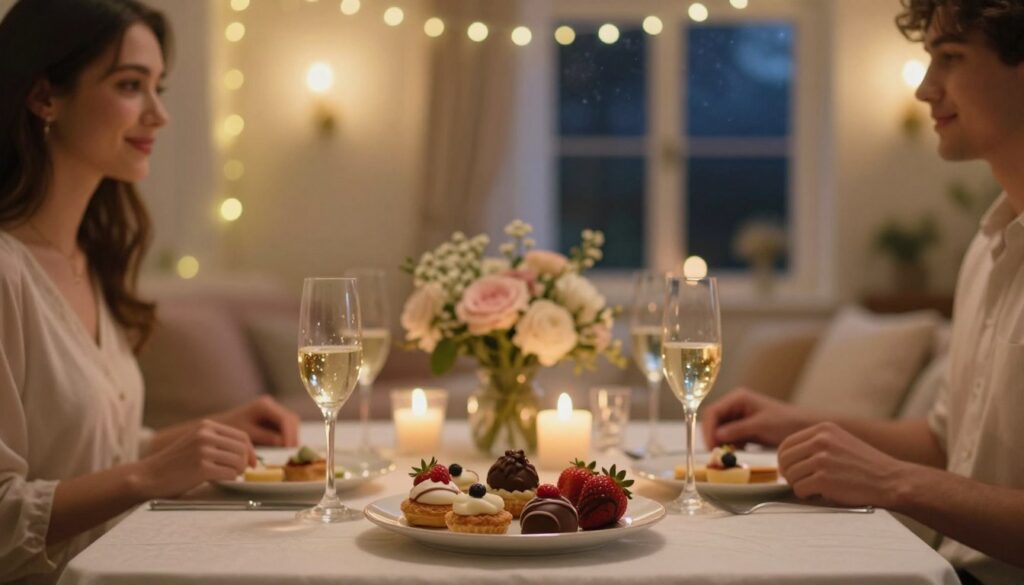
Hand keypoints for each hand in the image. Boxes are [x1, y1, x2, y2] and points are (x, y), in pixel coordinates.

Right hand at [135, 419, 255, 498]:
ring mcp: (203, 450)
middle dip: (246, 462)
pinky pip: (230, 473)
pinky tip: (220, 479)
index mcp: (206, 426)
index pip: (241, 436)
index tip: (251, 461)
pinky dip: (231, 479)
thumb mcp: (196, 442)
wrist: (149, 476)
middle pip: (243, 448)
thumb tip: (246, 452)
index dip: (251, 450)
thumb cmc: (174, 464)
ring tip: (229, 475)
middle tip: (241, 471)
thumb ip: (217, 442)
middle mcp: (205, 435)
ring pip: (239, 461)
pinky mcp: (201, 467)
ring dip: (239, 471)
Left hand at [213, 395, 300, 446]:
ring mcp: (272, 409)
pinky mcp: (272, 416)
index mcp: (264, 405)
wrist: (219, 425)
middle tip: (292, 450)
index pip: (285, 419)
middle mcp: (270, 404)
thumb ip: (266, 437)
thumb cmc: (230, 429)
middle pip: (291, 418)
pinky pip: (285, 425)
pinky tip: (283, 445)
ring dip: (291, 434)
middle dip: (293, 434)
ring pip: (291, 421)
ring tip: (288, 449)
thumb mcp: (248, 434)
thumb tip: (284, 443)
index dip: (290, 434)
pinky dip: (286, 435)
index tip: (289, 448)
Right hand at [700, 387, 812, 447]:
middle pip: (713, 421)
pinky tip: (737, 453)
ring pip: (719, 431)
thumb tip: (717, 436)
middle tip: (716, 454)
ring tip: (727, 455)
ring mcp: (738, 418)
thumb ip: (738, 429)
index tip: (711, 445)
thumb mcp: (760, 425)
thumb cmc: (786, 422)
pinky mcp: (743, 429)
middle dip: (713, 437)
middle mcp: (735, 406)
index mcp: (738, 398)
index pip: (713, 411)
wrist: (804, 429)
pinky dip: (730, 446)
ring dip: (721, 443)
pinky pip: (729, 438)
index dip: (708, 428)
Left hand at [778, 422, 909, 507]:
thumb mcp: (840, 442)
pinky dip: (807, 496)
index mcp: (823, 429)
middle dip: (790, 474)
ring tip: (818, 488)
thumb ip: (815, 444)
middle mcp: (821, 440)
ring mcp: (822, 459)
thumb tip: (786, 457)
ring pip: (790, 476)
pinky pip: (799, 490)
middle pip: (785, 460)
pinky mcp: (824, 479)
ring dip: (800, 486)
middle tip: (803, 482)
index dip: (785, 461)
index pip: (787, 444)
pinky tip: (822, 494)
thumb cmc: (866, 466)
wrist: (891, 481)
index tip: (791, 470)